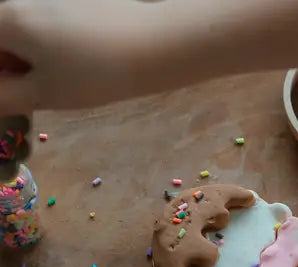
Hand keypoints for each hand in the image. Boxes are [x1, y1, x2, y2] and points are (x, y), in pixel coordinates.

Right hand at [0, 0, 168, 112]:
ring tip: (62, 81)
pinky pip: (47, 26)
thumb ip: (5, 95)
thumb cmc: (95, 73)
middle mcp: (21, 1)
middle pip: (2, 37)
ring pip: (23, 33)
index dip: (1, 79)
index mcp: (5, 19)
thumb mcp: (45, 94)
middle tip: (36, 94)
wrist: (153, 44)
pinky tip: (78, 63)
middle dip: (10, 68)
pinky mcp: (73, 2)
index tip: (15, 95)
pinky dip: (50, 47)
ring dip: (29, 60)